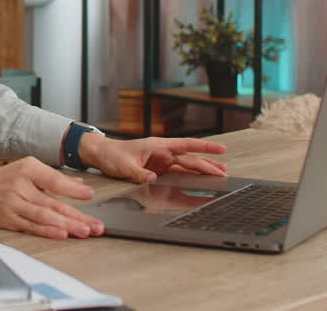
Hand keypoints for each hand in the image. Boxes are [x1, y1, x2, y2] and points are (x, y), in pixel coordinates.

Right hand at [0, 157, 104, 239]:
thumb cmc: (3, 179)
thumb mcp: (27, 169)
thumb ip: (53, 178)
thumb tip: (81, 186)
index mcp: (28, 169)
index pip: (53, 180)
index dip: (72, 189)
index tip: (89, 196)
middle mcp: (21, 186)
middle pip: (53, 203)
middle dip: (78, 216)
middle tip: (96, 225)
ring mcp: (14, 204)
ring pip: (44, 216)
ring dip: (67, 225)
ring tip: (84, 231)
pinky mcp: (9, 219)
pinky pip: (31, 226)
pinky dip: (47, 231)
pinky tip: (61, 234)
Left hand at [80, 134, 227, 183]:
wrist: (102, 155)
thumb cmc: (112, 155)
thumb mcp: (124, 166)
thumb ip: (138, 173)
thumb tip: (153, 178)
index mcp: (158, 146)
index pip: (186, 145)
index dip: (205, 147)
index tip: (221, 149)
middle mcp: (163, 152)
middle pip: (190, 158)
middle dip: (208, 164)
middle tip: (224, 171)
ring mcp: (161, 161)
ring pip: (186, 165)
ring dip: (202, 170)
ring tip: (219, 174)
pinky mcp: (158, 169)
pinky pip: (177, 173)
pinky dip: (189, 177)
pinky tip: (199, 181)